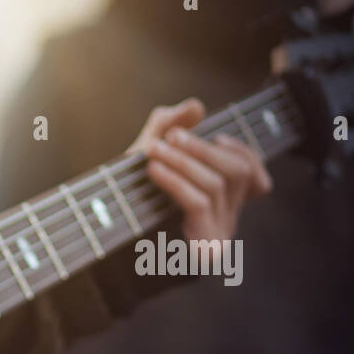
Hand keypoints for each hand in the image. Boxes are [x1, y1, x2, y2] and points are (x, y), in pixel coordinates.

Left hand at [130, 98, 271, 242]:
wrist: (97, 239)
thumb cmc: (122, 195)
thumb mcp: (145, 153)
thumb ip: (167, 124)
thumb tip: (196, 106)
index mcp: (222, 207)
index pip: (255, 175)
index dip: (243, 151)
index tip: (219, 137)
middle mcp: (226, 223)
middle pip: (238, 173)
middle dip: (203, 149)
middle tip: (171, 136)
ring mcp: (216, 237)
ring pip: (216, 185)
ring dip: (184, 160)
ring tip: (154, 149)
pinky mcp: (198, 247)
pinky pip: (197, 204)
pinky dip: (176, 180)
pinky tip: (154, 169)